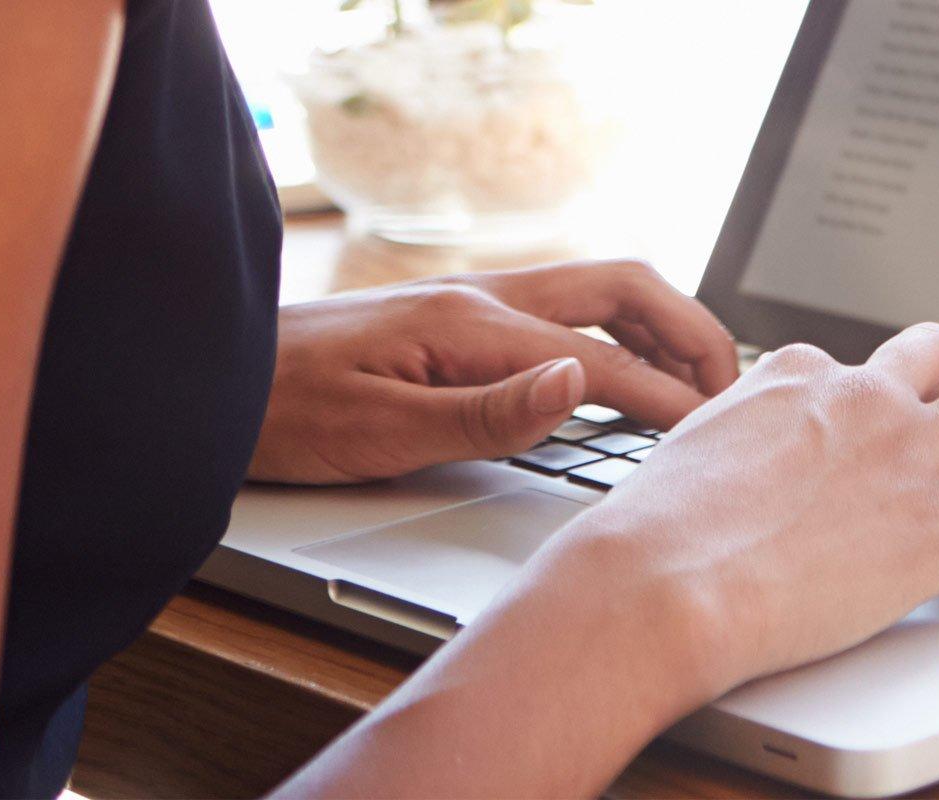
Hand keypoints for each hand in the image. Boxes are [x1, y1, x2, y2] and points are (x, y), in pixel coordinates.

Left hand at [249, 260, 740, 483]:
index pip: (601, 362)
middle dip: (689, 335)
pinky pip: (566, 311)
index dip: (667, 402)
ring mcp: (470, 302)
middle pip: (621, 291)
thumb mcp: (379, 433)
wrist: (208, 383)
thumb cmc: (279, 415)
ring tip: (700, 381)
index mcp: (470, 325)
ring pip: (598, 295)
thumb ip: (486, 414)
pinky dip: (619, 333)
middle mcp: (479, 298)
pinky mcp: (457, 318)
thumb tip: (577, 387)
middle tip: (730, 394)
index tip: (715, 438)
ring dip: (661, 328)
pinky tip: (626, 370)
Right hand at [541, 323, 938, 694]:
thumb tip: (731, 474)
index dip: (876, 402)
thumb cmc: (648, 540)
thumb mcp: (689, 452)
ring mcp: (908, 456)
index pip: (854, 367)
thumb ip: (733, 443)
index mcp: (791, 376)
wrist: (661, 588)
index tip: (878, 432)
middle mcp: (860, 398)